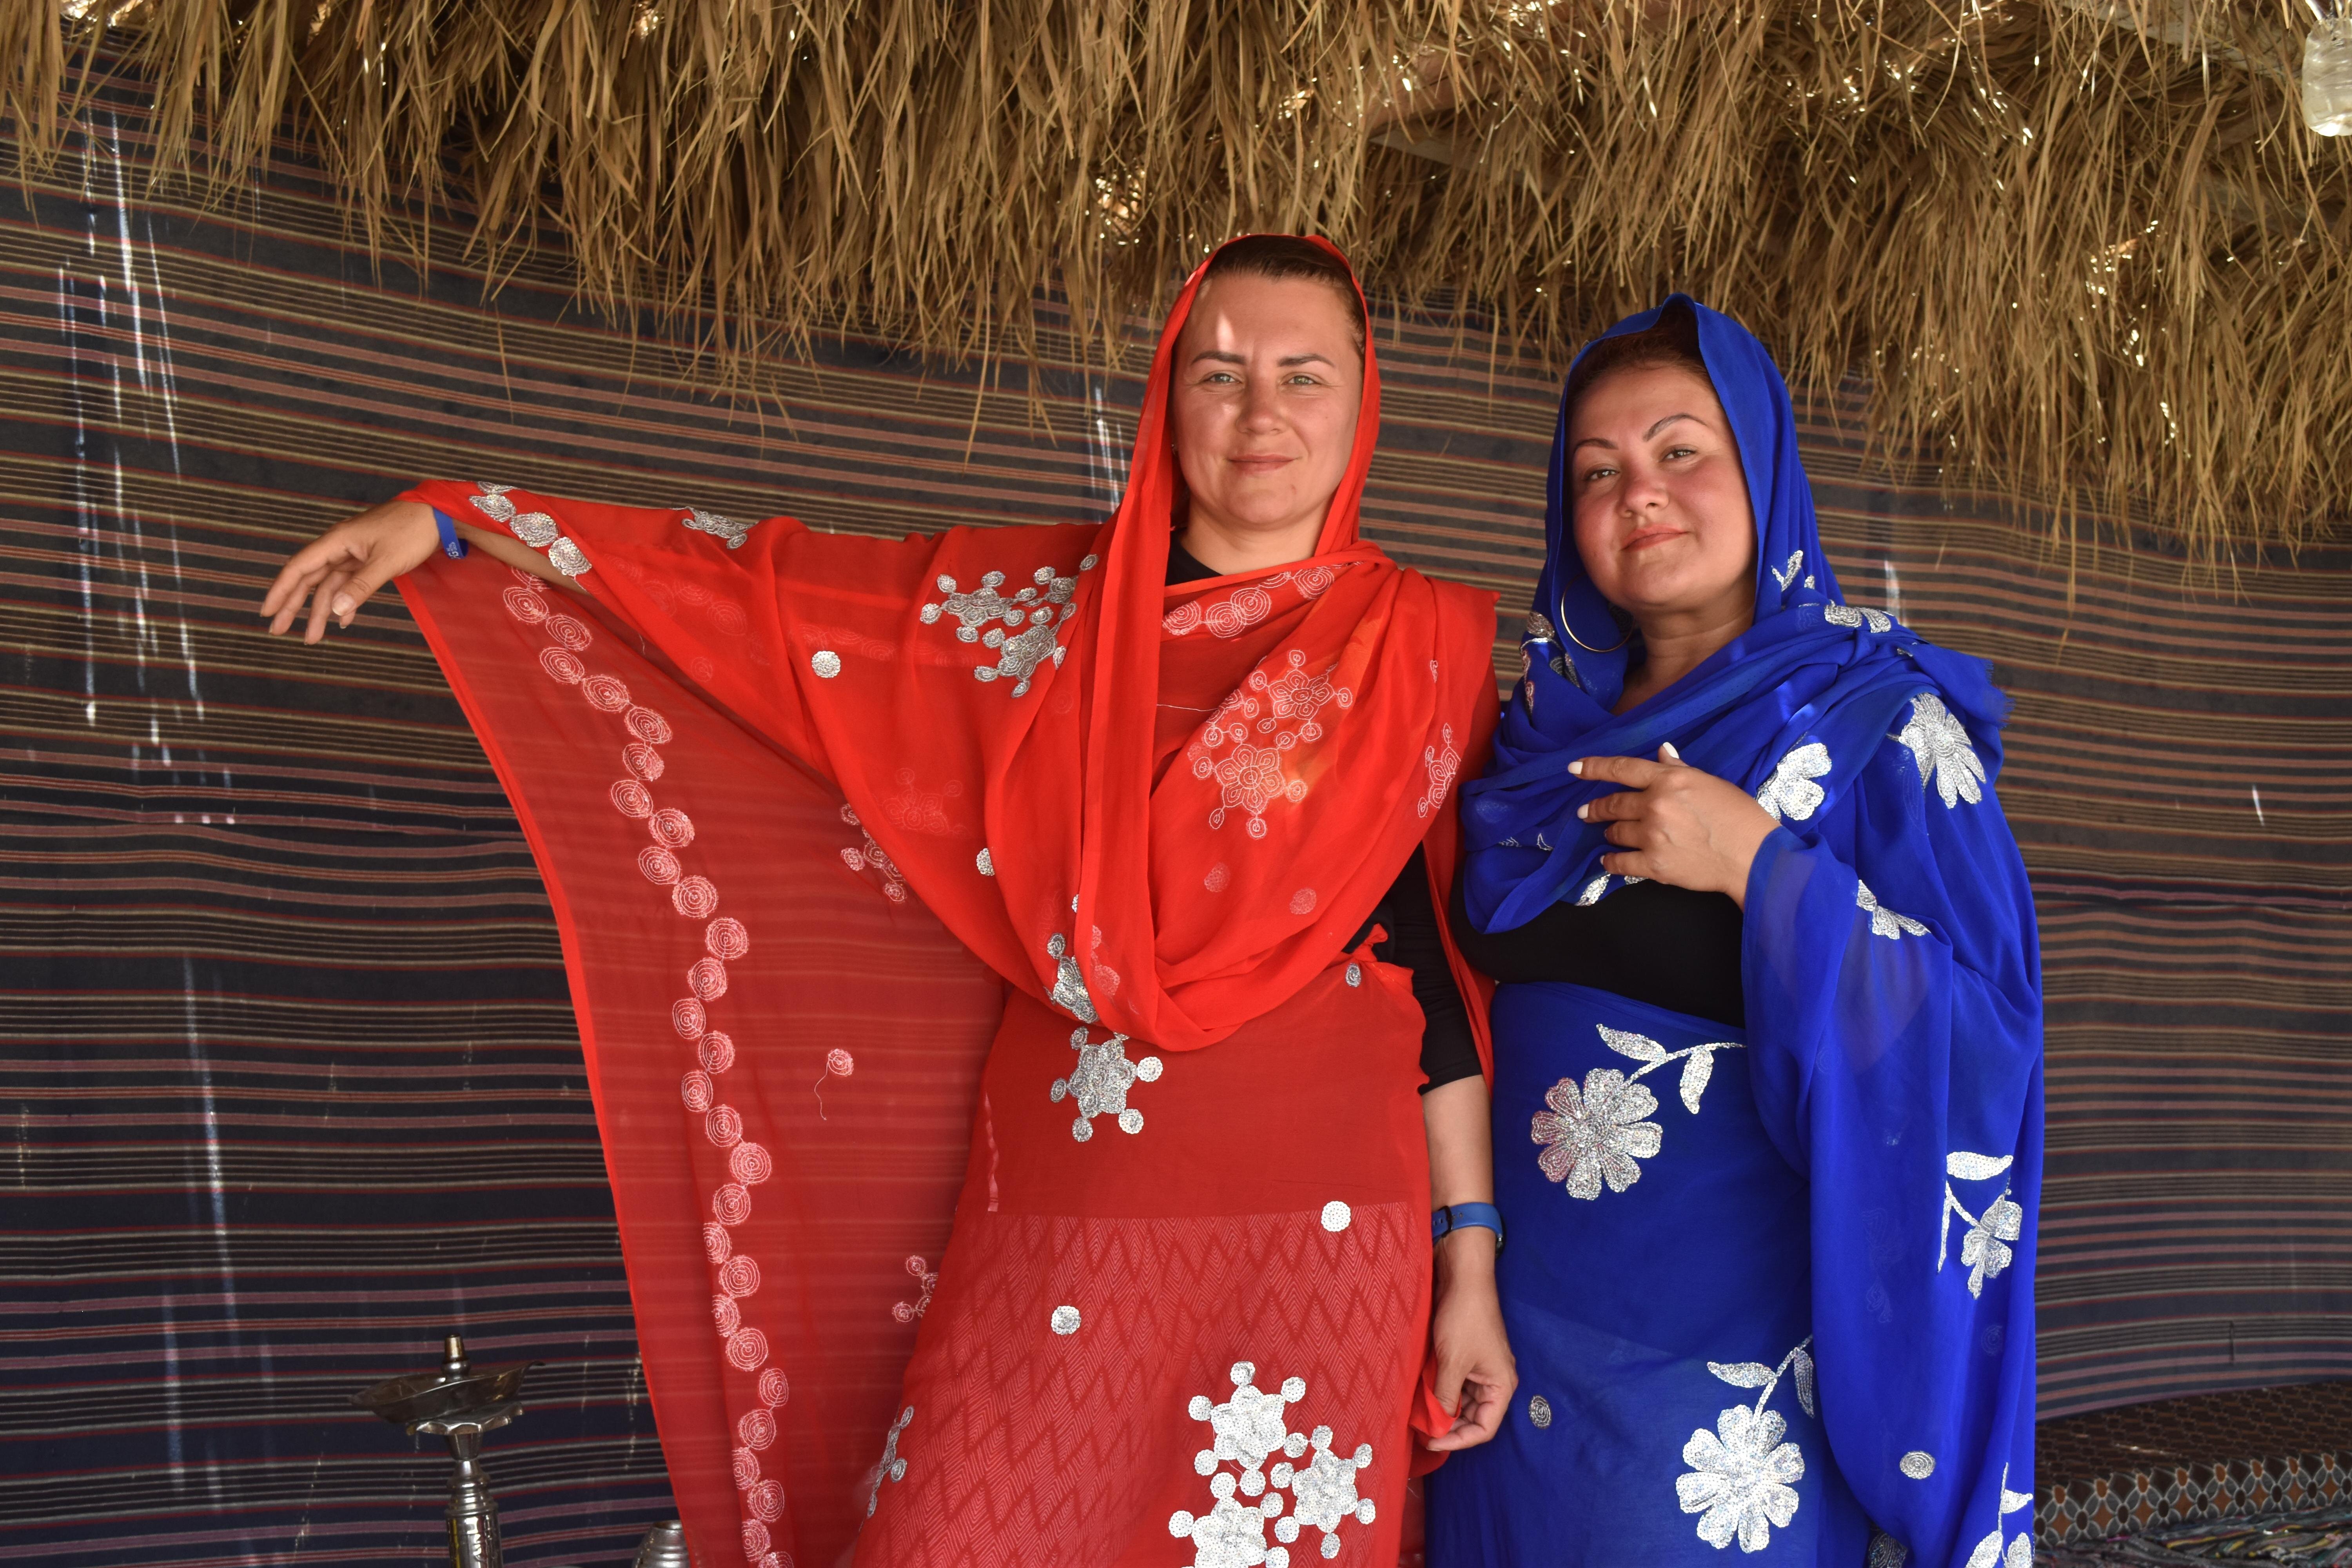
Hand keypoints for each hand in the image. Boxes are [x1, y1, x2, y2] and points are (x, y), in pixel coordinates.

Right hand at [259, 499, 440, 642]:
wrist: (437, 515)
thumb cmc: (412, 531)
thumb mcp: (387, 561)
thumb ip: (362, 586)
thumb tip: (336, 610)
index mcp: (337, 541)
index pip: (299, 568)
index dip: (280, 590)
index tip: (267, 611)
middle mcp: (339, 546)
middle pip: (308, 579)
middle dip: (292, 606)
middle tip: (278, 631)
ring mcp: (353, 553)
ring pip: (329, 585)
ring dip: (320, 611)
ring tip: (311, 637)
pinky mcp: (368, 559)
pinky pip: (348, 583)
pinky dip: (345, 602)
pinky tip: (343, 620)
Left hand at [1423, 1230, 1515, 1452]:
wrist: (1463, 1277)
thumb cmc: (1465, 1318)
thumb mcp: (1453, 1363)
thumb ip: (1445, 1397)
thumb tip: (1435, 1427)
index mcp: (1501, 1385)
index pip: (1484, 1428)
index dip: (1458, 1440)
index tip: (1431, 1441)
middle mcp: (1494, 1381)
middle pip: (1473, 1418)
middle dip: (1448, 1427)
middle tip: (1420, 1431)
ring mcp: (1480, 1369)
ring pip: (1462, 1402)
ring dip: (1442, 1410)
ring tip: (1418, 1416)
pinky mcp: (1467, 1358)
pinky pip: (1455, 1385)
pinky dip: (1440, 1393)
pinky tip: (1422, 1396)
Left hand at [1573, 744, 1777, 907]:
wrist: (1752, 855)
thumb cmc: (1739, 815)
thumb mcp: (1710, 783)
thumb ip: (1679, 769)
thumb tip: (1662, 752)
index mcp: (1669, 780)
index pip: (1623, 769)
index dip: (1595, 767)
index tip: (1573, 769)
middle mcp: (1655, 804)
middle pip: (1614, 803)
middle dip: (1597, 808)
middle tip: (1587, 812)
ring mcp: (1652, 835)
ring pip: (1615, 831)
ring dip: (1609, 832)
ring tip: (1609, 834)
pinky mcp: (1654, 865)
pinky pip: (1620, 863)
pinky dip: (1611, 861)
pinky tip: (1609, 860)